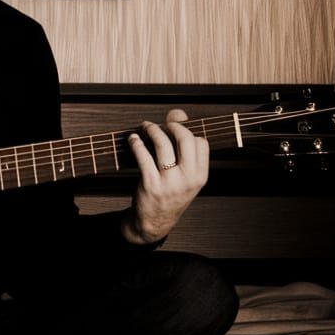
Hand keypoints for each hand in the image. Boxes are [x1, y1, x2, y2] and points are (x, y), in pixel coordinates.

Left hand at [122, 109, 207, 244]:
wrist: (155, 222)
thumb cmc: (170, 192)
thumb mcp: (184, 174)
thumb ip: (183, 145)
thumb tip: (178, 112)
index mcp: (200, 176)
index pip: (201, 142)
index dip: (188, 129)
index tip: (175, 124)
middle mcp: (188, 179)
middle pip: (185, 138)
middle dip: (172, 125)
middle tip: (161, 124)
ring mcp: (170, 183)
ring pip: (163, 144)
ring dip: (152, 129)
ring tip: (145, 127)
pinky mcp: (151, 184)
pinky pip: (143, 155)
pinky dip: (136, 142)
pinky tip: (133, 139)